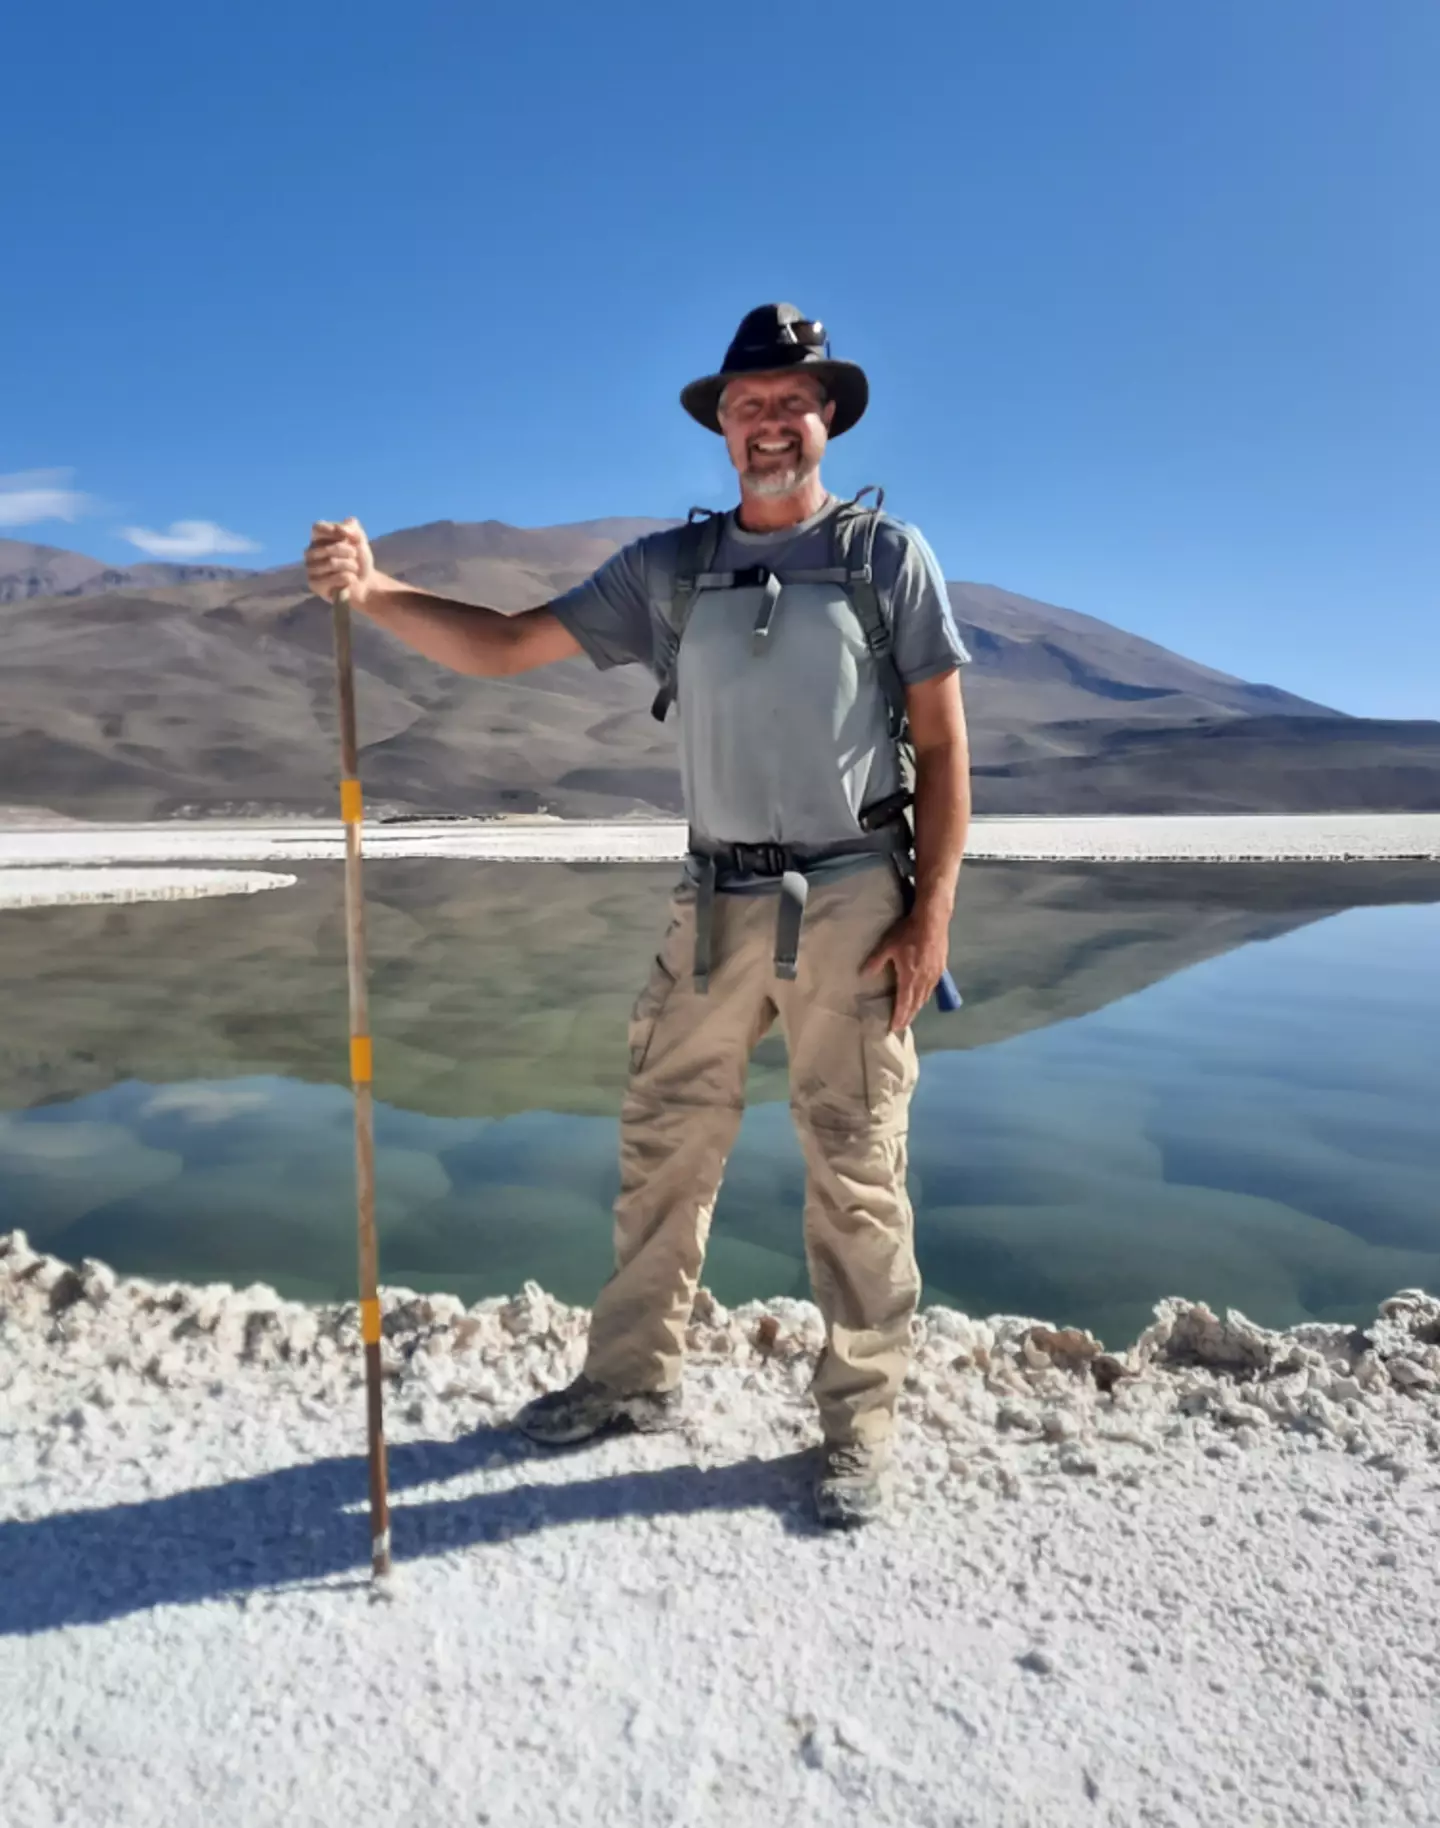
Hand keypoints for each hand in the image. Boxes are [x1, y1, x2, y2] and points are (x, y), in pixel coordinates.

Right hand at [305, 517, 375, 608]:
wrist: (365, 583)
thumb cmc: (358, 559)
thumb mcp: (359, 540)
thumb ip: (352, 528)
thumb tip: (340, 528)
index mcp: (317, 538)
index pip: (317, 528)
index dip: (334, 530)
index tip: (349, 536)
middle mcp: (310, 552)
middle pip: (328, 548)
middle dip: (348, 551)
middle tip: (355, 555)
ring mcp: (310, 568)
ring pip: (331, 563)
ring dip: (351, 565)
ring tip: (355, 568)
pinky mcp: (314, 584)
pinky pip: (333, 578)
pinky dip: (348, 578)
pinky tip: (350, 579)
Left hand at [861, 907, 951, 1032]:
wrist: (932, 919)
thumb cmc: (908, 932)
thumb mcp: (887, 945)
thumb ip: (876, 961)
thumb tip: (863, 975)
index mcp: (909, 977)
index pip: (904, 1003)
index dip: (899, 1016)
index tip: (894, 1028)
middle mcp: (923, 980)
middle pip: (916, 1004)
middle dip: (909, 1016)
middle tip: (902, 1026)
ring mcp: (934, 975)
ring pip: (925, 997)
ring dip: (917, 1008)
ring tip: (911, 1015)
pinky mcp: (941, 968)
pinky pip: (932, 988)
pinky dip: (926, 997)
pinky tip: (924, 997)